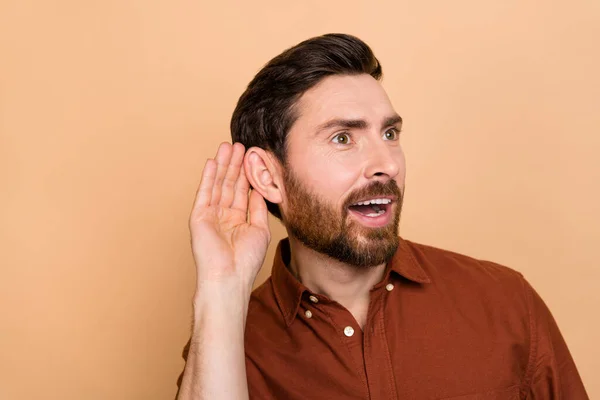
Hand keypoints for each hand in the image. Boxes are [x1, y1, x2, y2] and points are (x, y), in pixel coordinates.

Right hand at [189, 142, 270, 292]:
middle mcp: (222, 216)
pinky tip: (213, 162)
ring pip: (217, 184)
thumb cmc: (246, 260)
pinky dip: (209, 177)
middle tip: (240, 145)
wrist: (229, 277)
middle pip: (229, 184)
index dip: (246, 174)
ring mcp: (210, 215)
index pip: (241, 192)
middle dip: (234, 165)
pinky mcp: (199, 217)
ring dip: (222, 165)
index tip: (252, 157)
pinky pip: (204, 192)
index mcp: (237, 220)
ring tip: (228, 146)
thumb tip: (259, 189)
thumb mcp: (259, 229)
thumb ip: (257, 208)